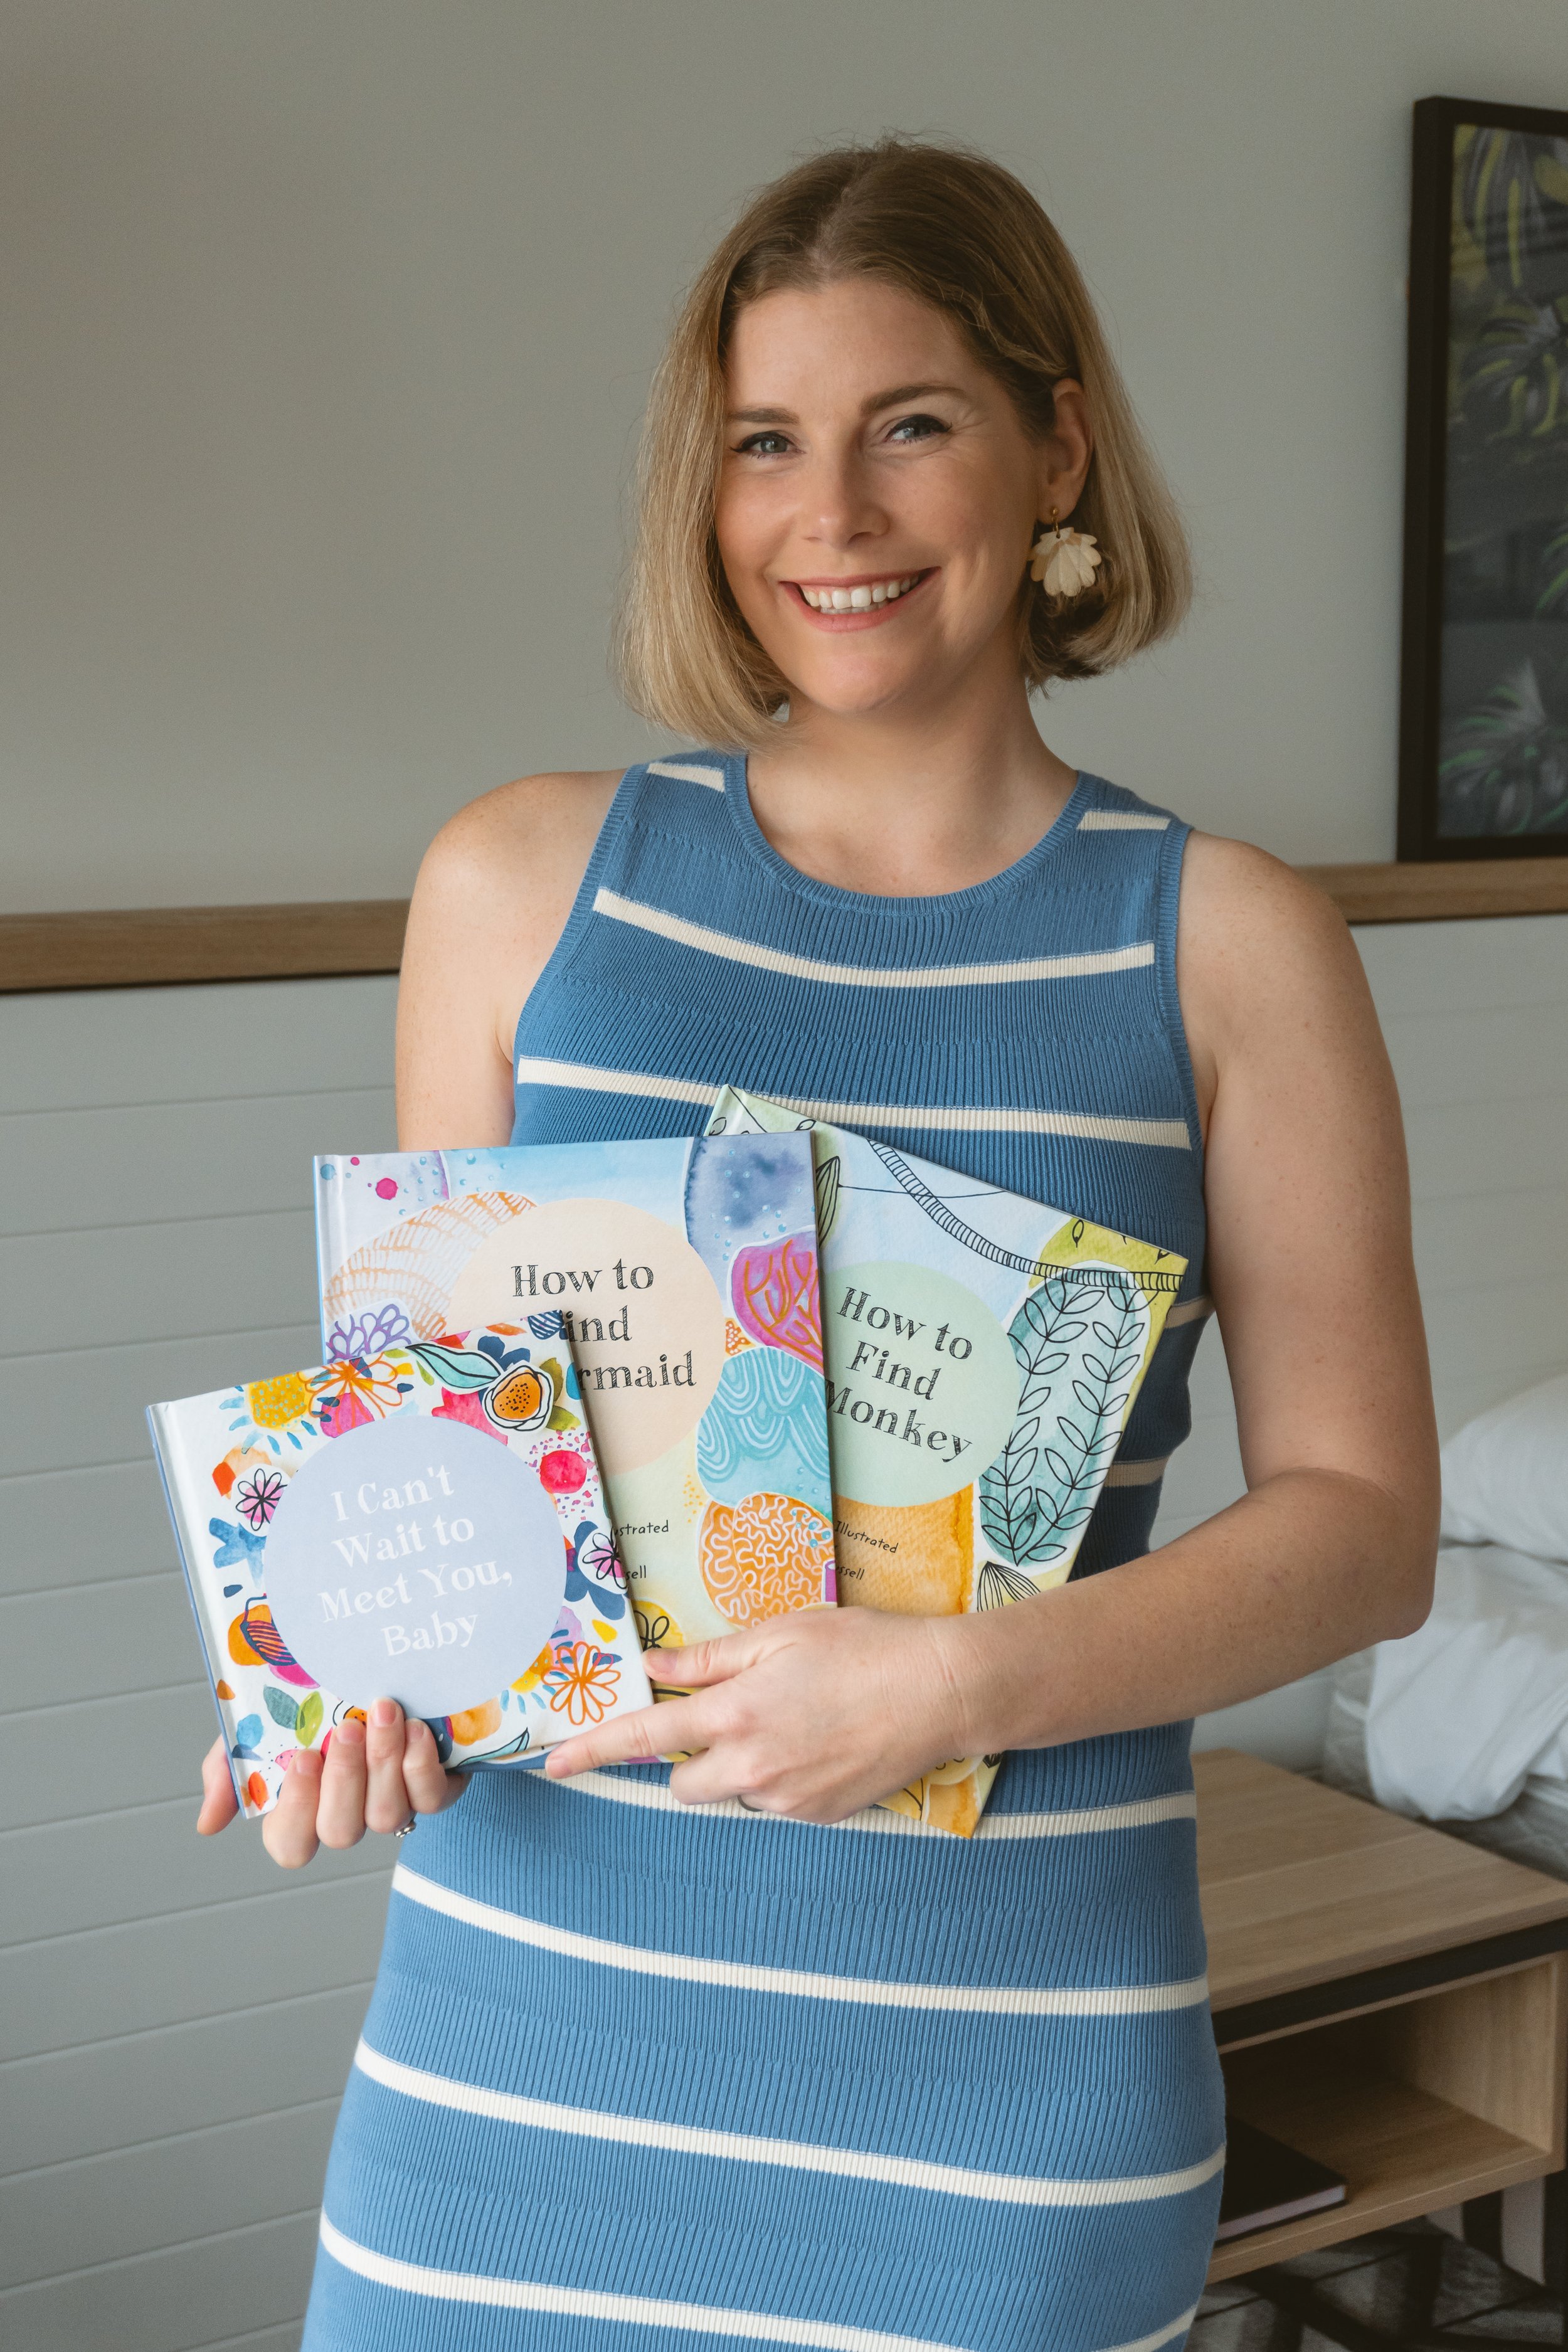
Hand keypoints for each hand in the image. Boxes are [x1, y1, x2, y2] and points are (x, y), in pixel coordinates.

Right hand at [195, 1699, 466, 1868]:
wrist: (371, 1665)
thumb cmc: (313, 1702)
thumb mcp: (260, 1727)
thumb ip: (229, 1770)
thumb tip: (208, 1824)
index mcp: (301, 1808)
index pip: (290, 1845)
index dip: (296, 1811)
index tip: (303, 1758)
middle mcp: (347, 1814)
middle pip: (340, 1831)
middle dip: (344, 1779)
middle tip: (348, 1728)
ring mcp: (391, 1804)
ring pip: (387, 1815)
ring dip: (384, 1762)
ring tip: (384, 1711)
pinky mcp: (433, 1789)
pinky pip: (430, 1799)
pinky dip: (421, 1765)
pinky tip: (414, 1729)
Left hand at [545, 1606, 974, 1821]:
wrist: (942, 1693)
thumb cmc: (865, 1649)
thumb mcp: (783, 1634)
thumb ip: (710, 1659)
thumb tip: (653, 1668)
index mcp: (737, 1713)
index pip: (644, 1738)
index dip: (592, 1750)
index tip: (553, 1764)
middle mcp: (753, 1767)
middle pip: (681, 1783)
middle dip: (688, 1758)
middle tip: (731, 1716)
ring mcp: (786, 1799)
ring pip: (730, 1793)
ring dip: (739, 1767)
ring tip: (794, 1721)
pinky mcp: (817, 1816)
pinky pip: (773, 1803)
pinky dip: (781, 1779)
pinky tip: (820, 1742)